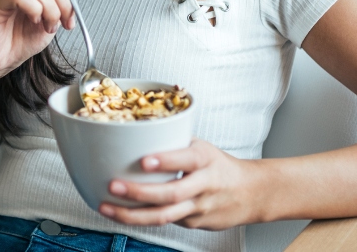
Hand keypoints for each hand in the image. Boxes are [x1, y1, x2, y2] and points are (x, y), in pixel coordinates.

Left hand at [98, 139, 265, 230]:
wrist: (251, 193)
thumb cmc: (218, 165)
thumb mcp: (201, 147)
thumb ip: (173, 143)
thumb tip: (134, 132)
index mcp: (206, 159)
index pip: (187, 159)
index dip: (166, 161)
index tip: (143, 161)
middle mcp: (204, 184)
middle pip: (172, 193)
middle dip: (139, 192)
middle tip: (113, 186)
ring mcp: (199, 207)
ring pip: (165, 216)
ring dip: (132, 215)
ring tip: (106, 207)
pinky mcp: (193, 223)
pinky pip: (164, 222)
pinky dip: (140, 218)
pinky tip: (120, 213)